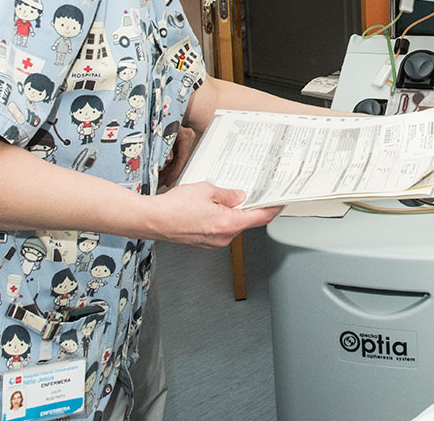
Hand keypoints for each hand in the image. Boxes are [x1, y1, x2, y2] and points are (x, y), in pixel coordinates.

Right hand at [142, 182, 282, 248]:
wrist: (152, 221)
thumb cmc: (175, 207)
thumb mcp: (207, 190)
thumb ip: (228, 194)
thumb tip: (239, 196)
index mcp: (229, 224)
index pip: (260, 218)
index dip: (273, 209)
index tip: (281, 203)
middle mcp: (223, 237)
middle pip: (246, 221)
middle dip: (249, 207)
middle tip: (252, 192)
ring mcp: (214, 243)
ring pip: (232, 225)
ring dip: (233, 213)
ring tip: (222, 197)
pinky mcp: (204, 243)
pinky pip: (220, 229)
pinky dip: (222, 219)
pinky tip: (212, 208)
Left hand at [158, 125, 197, 188]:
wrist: (159, 112)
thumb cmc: (162, 120)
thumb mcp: (162, 134)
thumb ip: (165, 148)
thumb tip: (167, 160)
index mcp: (186, 136)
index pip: (183, 157)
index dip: (176, 171)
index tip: (169, 180)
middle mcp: (186, 139)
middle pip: (179, 161)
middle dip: (169, 174)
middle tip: (161, 183)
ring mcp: (183, 141)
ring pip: (176, 160)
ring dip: (167, 171)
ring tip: (159, 181)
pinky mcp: (178, 143)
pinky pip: (174, 157)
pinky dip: (167, 165)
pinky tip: (160, 173)